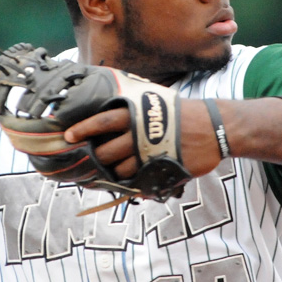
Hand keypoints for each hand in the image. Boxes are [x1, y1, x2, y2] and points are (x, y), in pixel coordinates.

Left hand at [64, 99, 222, 179]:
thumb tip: (110, 104)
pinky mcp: (159, 168)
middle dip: (97, 157)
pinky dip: (131, 182)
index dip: (83, 129)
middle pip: (106, 151)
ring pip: (119, 169)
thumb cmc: (182, 112)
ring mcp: (149, 152)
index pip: (102, 121)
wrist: (213, 127)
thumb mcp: (156, 99)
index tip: (68, 135)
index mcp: (136, 113)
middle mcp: (139, 132)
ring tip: (115, 170)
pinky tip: (131, 180)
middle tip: (93, 159)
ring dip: (114, 172)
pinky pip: (137, 181)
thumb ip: (133, 104)